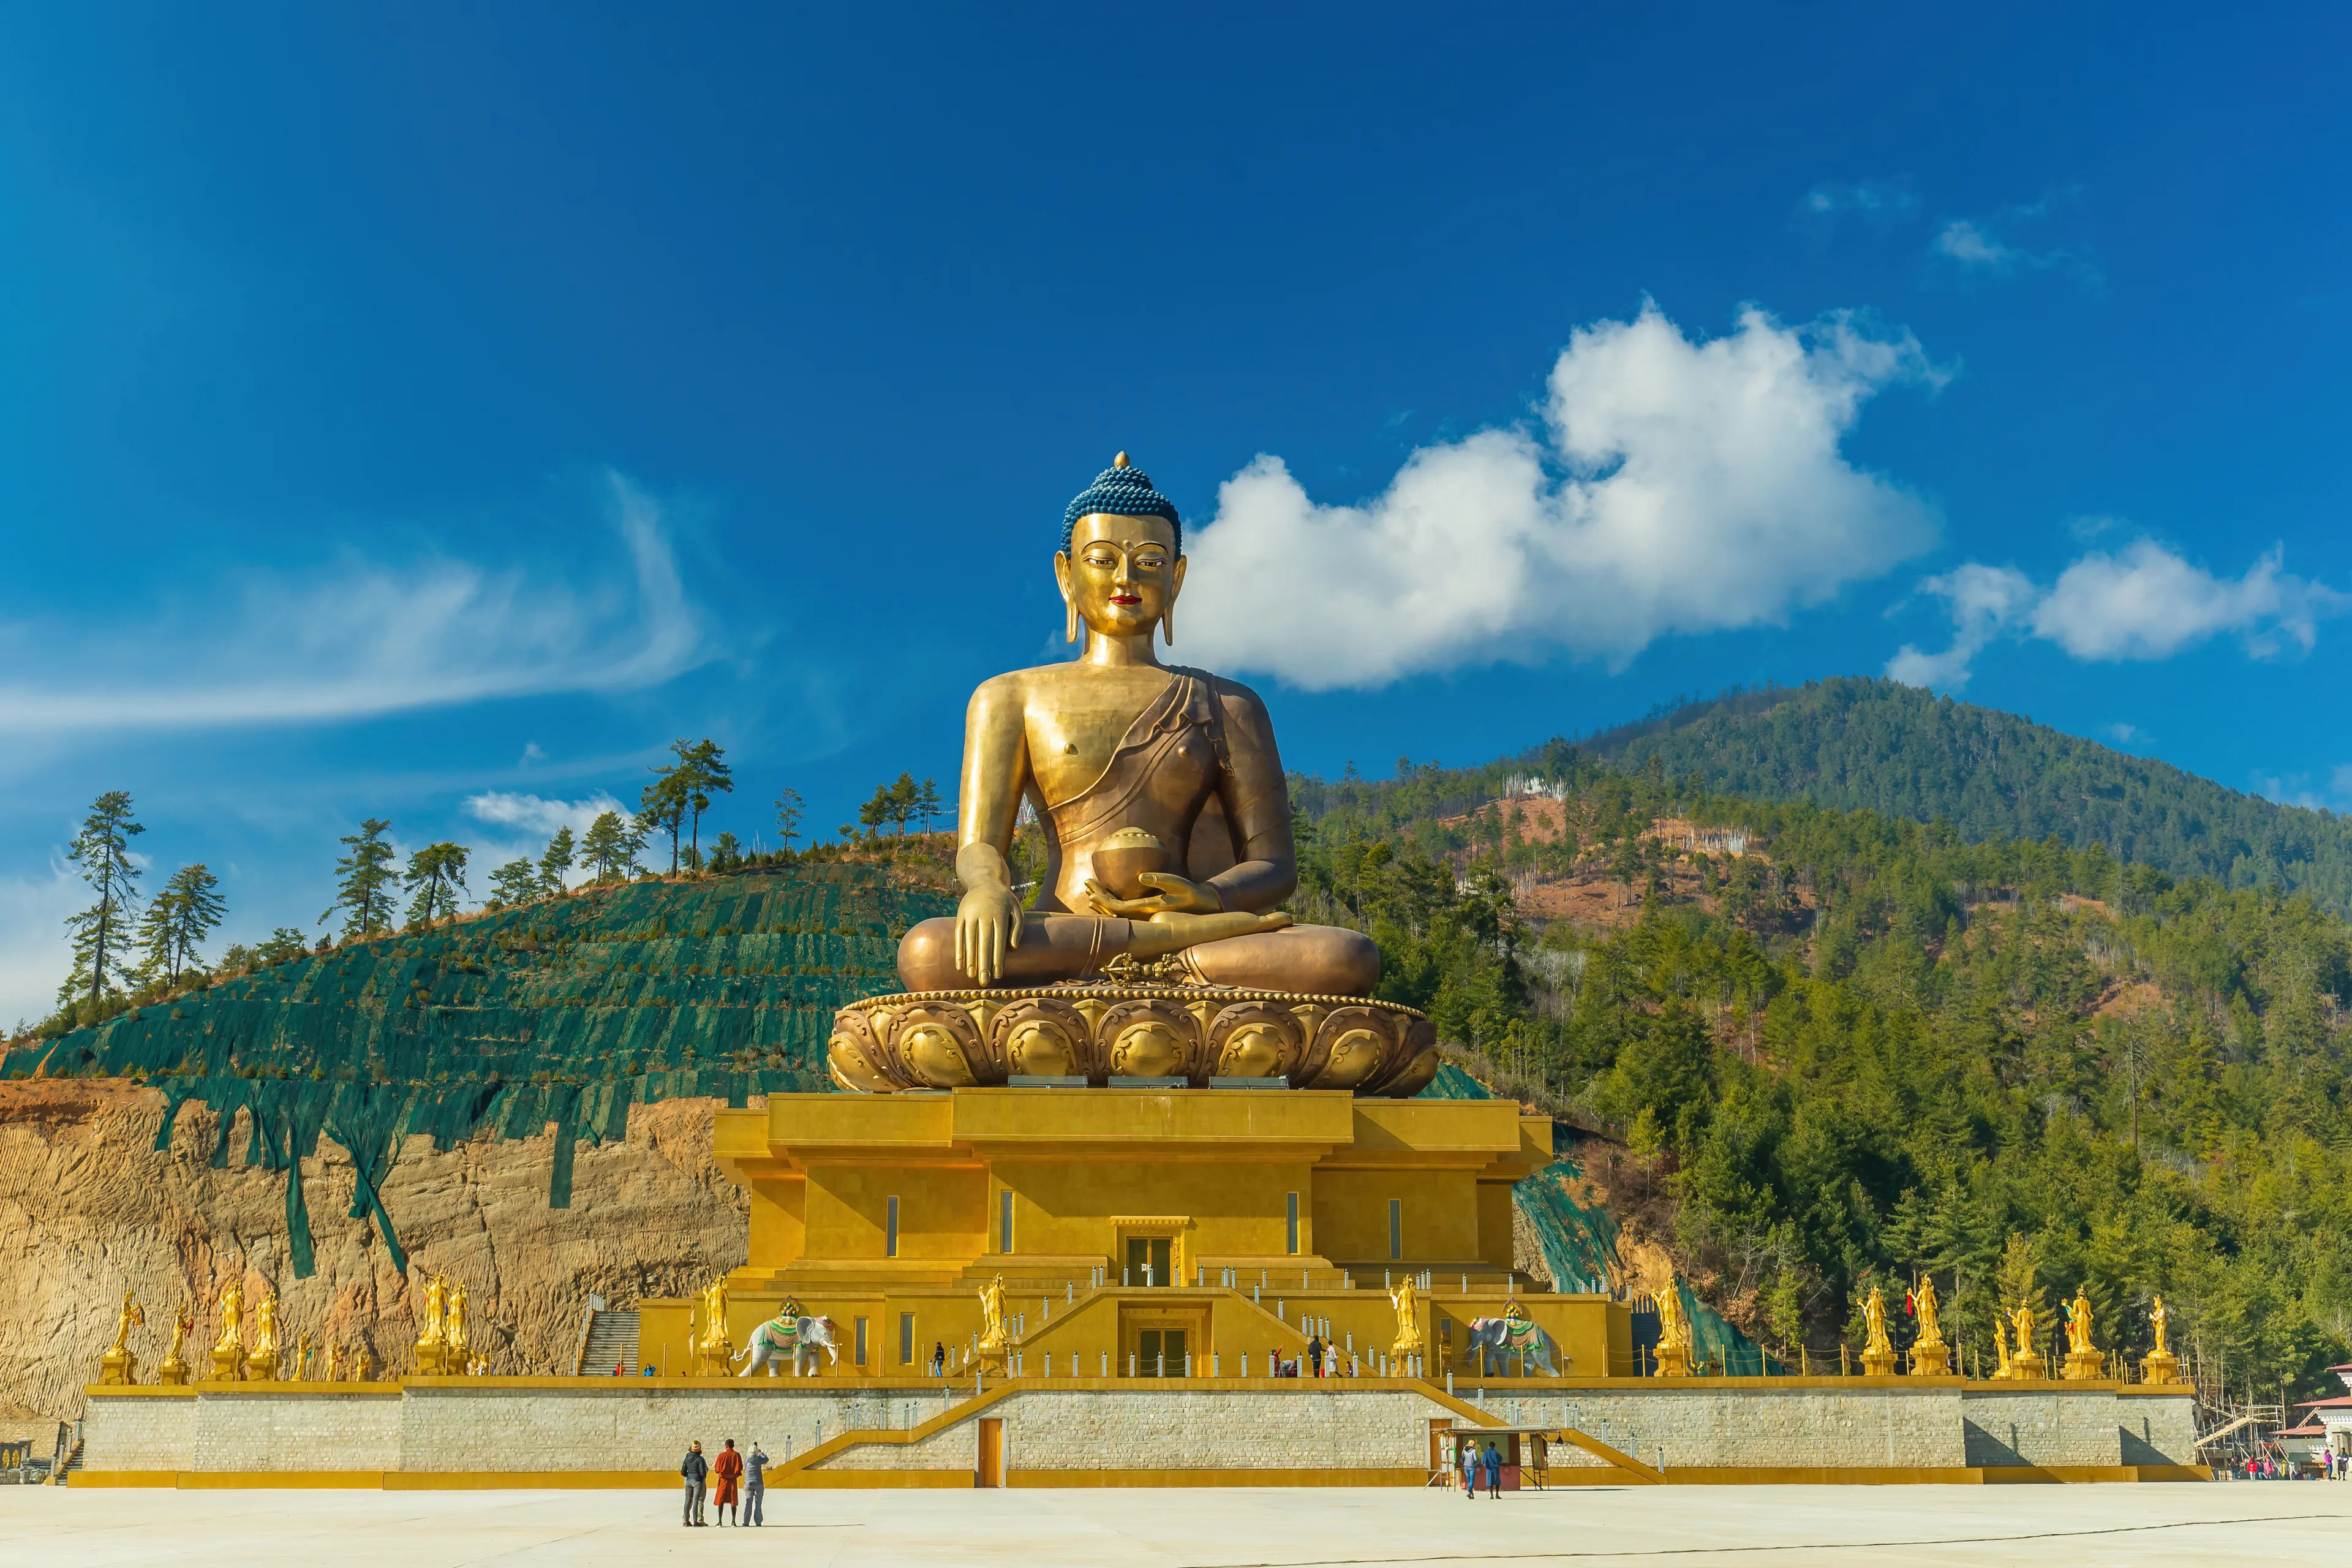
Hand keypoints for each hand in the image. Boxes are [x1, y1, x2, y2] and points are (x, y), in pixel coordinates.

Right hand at [953, 884, 1022, 984]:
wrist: (984, 881)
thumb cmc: (1004, 900)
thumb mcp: (1017, 909)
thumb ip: (1018, 927)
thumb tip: (1013, 948)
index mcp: (1000, 914)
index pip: (999, 941)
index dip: (997, 958)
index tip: (998, 974)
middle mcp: (984, 915)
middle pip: (984, 943)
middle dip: (984, 964)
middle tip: (984, 981)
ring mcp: (970, 915)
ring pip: (969, 940)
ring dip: (970, 959)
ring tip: (972, 976)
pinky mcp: (960, 915)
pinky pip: (958, 935)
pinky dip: (959, 951)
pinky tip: (960, 965)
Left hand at [1084, 871, 1223, 917]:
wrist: (1203, 906)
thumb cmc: (1191, 894)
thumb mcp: (1179, 884)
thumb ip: (1161, 879)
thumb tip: (1140, 876)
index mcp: (1147, 909)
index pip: (1119, 908)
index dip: (1104, 901)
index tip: (1092, 893)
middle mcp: (1143, 915)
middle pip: (1114, 911)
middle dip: (1099, 897)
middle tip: (1086, 883)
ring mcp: (1144, 914)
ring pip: (1118, 912)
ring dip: (1104, 901)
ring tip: (1090, 889)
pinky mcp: (1147, 911)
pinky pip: (1124, 910)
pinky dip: (1112, 904)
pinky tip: (1105, 899)